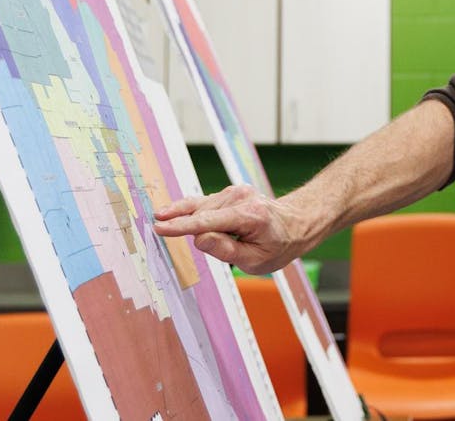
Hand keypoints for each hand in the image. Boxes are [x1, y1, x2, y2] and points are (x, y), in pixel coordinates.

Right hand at [152, 184, 312, 275]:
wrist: (295, 224)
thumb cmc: (277, 246)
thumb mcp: (256, 261)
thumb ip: (225, 250)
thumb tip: (198, 238)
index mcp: (250, 215)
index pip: (207, 222)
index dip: (180, 226)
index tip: (159, 227)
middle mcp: (241, 197)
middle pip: (201, 217)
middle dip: (202, 236)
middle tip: (232, 247)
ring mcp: (235, 191)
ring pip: (200, 210)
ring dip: (202, 227)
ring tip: (232, 237)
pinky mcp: (230, 191)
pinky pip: (204, 204)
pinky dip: (195, 215)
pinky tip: (179, 216)